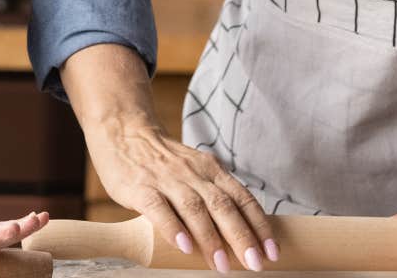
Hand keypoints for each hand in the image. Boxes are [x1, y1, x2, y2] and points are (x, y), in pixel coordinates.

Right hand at [86, 117, 275, 273]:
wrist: (124, 131)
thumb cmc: (163, 161)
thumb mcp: (195, 170)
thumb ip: (212, 195)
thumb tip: (237, 234)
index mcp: (212, 170)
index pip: (243, 199)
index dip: (260, 226)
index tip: (272, 252)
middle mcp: (194, 173)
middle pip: (224, 206)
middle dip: (243, 237)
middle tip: (255, 264)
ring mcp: (167, 180)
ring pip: (195, 209)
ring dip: (211, 239)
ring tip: (223, 265)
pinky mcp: (141, 188)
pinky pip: (159, 209)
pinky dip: (173, 228)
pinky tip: (184, 247)